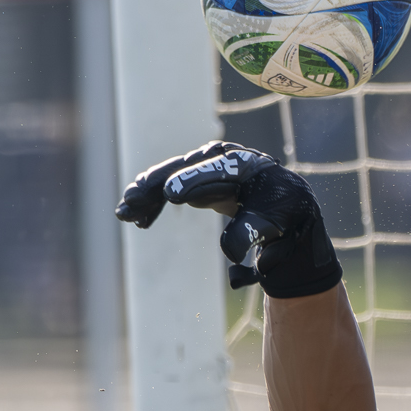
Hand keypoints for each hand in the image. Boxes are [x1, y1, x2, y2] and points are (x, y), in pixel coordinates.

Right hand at [116, 140, 342, 298]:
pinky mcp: (195, 178)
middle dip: (156, 185)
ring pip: (170, 176)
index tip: (171, 194)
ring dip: (146, 194)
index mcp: (245, 166)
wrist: (285, 206)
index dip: (192, 181)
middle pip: (183, 168)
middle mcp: (222, 159)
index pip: (215, 171)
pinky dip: (152, 202)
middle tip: (132, 202)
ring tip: (124, 213)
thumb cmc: (282, 216)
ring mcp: (206, 166)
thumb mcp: (273, 226)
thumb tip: (229, 252)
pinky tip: (137, 218)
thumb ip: (251, 233)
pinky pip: (168, 187)